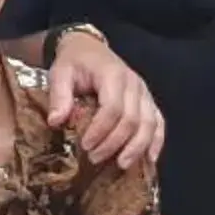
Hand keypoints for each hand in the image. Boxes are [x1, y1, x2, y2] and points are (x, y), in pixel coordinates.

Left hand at [44, 30, 163, 169]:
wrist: (89, 49)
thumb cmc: (74, 62)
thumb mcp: (60, 73)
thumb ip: (59, 96)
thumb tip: (56, 122)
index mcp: (112, 74)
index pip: (112, 107)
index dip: (101, 130)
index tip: (85, 146)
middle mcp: (134, 84)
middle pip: (132, 119)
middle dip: (114, 143)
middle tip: (94, 158)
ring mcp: (145, 93)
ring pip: (149, 124)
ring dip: (137, 148)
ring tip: (121, 165)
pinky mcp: (149, 102)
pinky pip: (159, 123)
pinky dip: (156, 142)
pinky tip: (149, 160)